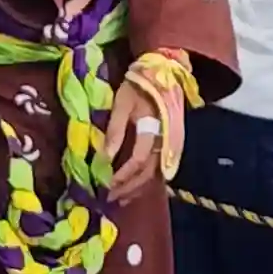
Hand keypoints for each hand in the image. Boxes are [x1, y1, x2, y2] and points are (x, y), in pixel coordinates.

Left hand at [103, 79, 166, 202]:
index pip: (138, 159)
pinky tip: (132, 189)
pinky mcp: (168, 146)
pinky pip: (157, 170)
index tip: (104, 182)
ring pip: (154, 175)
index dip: (122, 174)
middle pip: (147, 172)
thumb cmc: (138, 87)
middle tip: (107, 197)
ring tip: (118, 199)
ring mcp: (169, 145)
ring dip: (135, 189)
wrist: (162, 75)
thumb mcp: (122, 104)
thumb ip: (115, 131)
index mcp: (154, 129)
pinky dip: (143, 182)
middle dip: (127, 187)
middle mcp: (165, 141)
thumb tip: (103, 158)